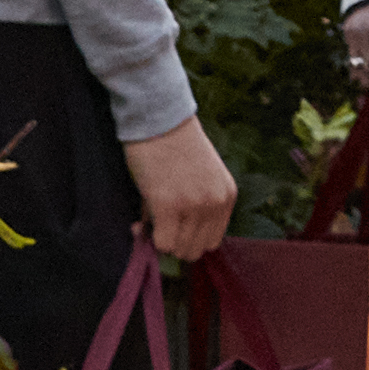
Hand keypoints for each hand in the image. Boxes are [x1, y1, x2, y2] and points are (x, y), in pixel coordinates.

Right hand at [124, 121, 237, 267]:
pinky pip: (161, 242)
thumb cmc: (176, 146)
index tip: (172, 228)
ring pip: (178, 249)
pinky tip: (141, 221)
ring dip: (161, 240)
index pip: (213, 241)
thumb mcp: (201, 178)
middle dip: (174, 243)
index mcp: (227, 196)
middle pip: (196, 249)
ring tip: (149, 219)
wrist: (160, 119)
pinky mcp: (168, 205)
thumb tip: (172, 240)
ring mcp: (193, 205)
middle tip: (157, 226)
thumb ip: (196, 208)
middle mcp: (215, 203)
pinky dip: (149, 238)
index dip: (189, 239)